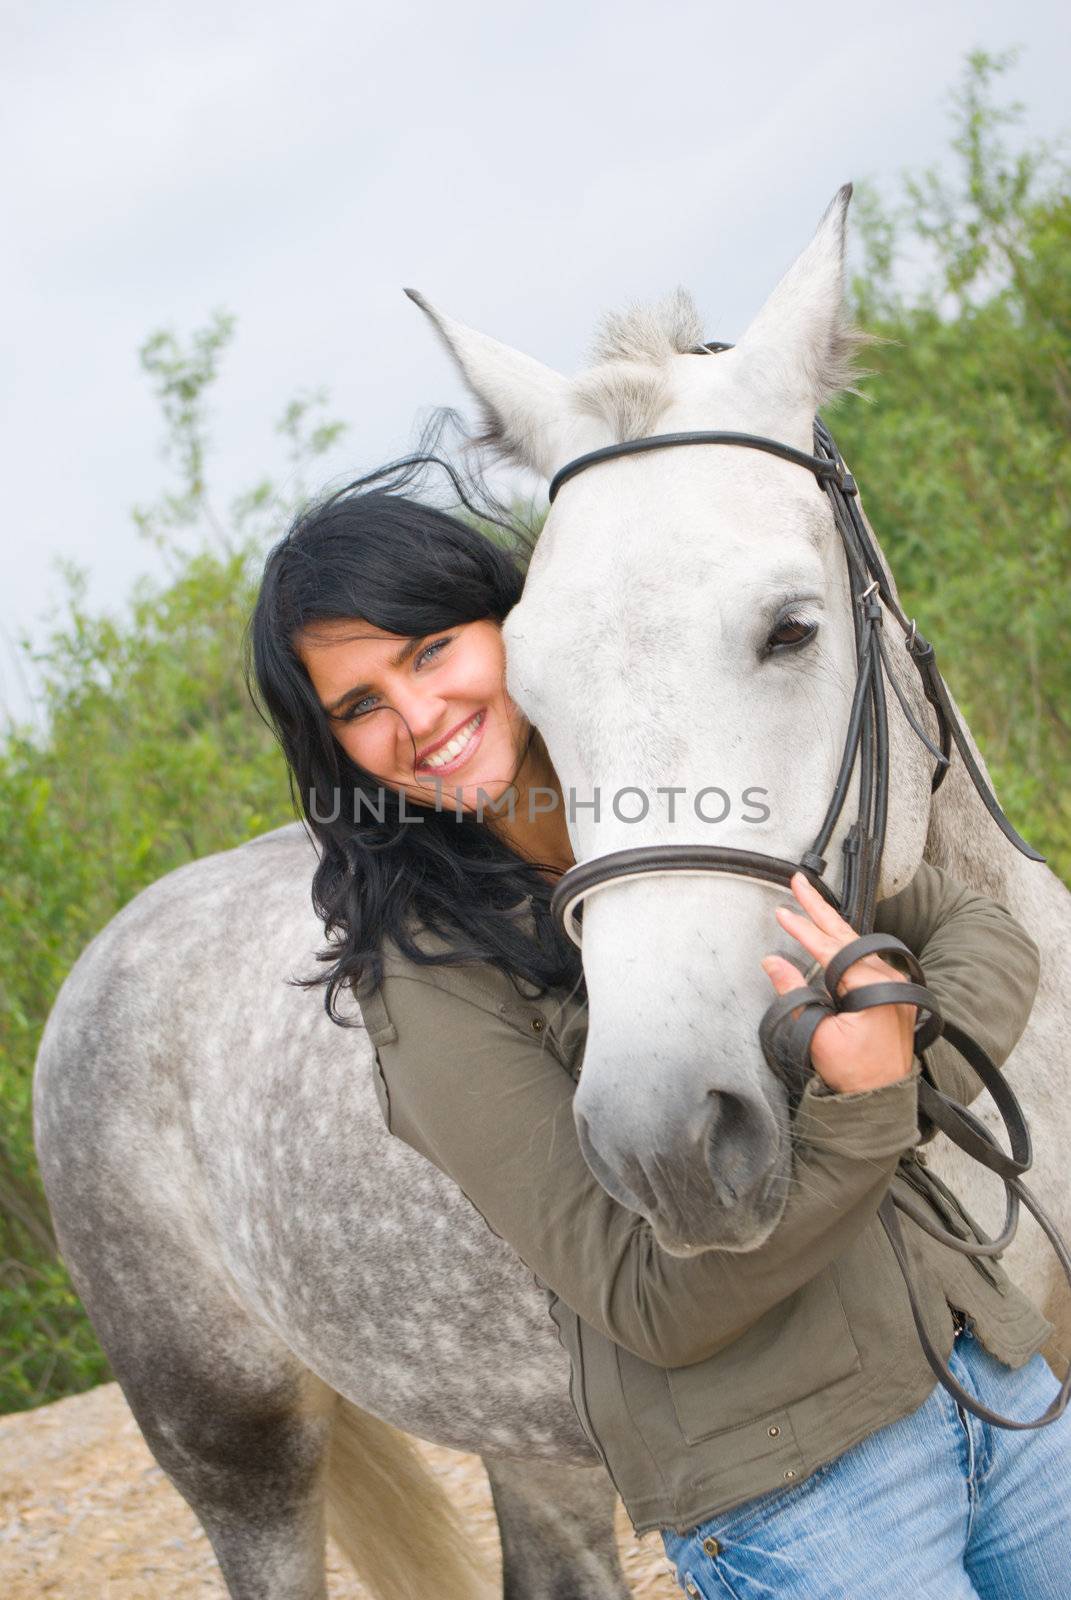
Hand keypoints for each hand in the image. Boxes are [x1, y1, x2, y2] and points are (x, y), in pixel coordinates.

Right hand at [760, 873, 917, 1093]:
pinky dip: (843, 939)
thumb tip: (772, 962)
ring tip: (810, 899)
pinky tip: (831, 930)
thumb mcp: (817, 1036)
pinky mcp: (891, 989)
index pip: (830, 948)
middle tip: (800, 881)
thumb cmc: (853, 1071)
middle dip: (819, 907)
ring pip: (856, 942)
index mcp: (872, 987)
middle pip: (846, 934)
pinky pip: (863, 955)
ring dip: (831, 921)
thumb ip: (795, 995)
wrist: (884, 1094)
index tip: (782, 911)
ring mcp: (892, 981)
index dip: (803, 929)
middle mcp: (887, 977)